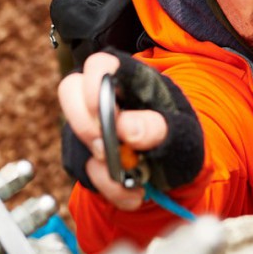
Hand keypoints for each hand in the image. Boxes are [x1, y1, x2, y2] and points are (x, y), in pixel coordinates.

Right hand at [58, 51, 202, 209]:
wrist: (173, 168)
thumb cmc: (179, 138)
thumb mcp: (183, 133)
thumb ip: (158, 128)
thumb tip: (126, 129)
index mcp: (129, 77)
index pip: (100, 63)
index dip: (94, 82)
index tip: (99, 108)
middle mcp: (101, 93)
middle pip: (70, 89)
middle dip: (86, 125)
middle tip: (107, 149)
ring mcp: (88, 120)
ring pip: (73, 134)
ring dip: (102, 166)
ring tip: (133, 179)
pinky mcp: (82, 148)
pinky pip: (80, 166)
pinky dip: (106, 185)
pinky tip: (130, 190)